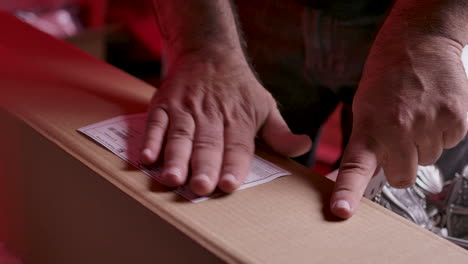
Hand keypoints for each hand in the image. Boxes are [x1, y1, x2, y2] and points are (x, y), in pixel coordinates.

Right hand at [140, 51, 310, 195]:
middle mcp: (212, 115)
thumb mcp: (265, 106)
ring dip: (175, 157)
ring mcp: (185, 109)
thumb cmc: (239, 87)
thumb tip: (304, 147)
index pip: (237, 146)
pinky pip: (156, 123)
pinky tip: (147, 158)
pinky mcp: (164, 104)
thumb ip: (280, 133)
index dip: (233, 165)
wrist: (209, 51)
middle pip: (208, 143)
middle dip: (203, 166)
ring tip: (172, 178)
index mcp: (238, 120)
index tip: (229, 184)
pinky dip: (151, 139)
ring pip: (181, 136)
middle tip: (200, 187)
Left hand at [331, 36, 467, 217]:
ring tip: (416, 116)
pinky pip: (450, 143)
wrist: (417, 43)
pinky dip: (443, 132)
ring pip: (429, 160)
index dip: (348, 192)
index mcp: (368, 128)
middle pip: (403, 177)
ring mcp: (427, 124)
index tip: (341, 211)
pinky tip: (432, 111)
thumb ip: (367, 142)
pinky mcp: (454, 117)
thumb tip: (368, 175)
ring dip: (423, 145)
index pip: (355, 168)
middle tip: (398, 139)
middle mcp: (397, 129)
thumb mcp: (363, 109)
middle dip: (401, 166)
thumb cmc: (386, 77)